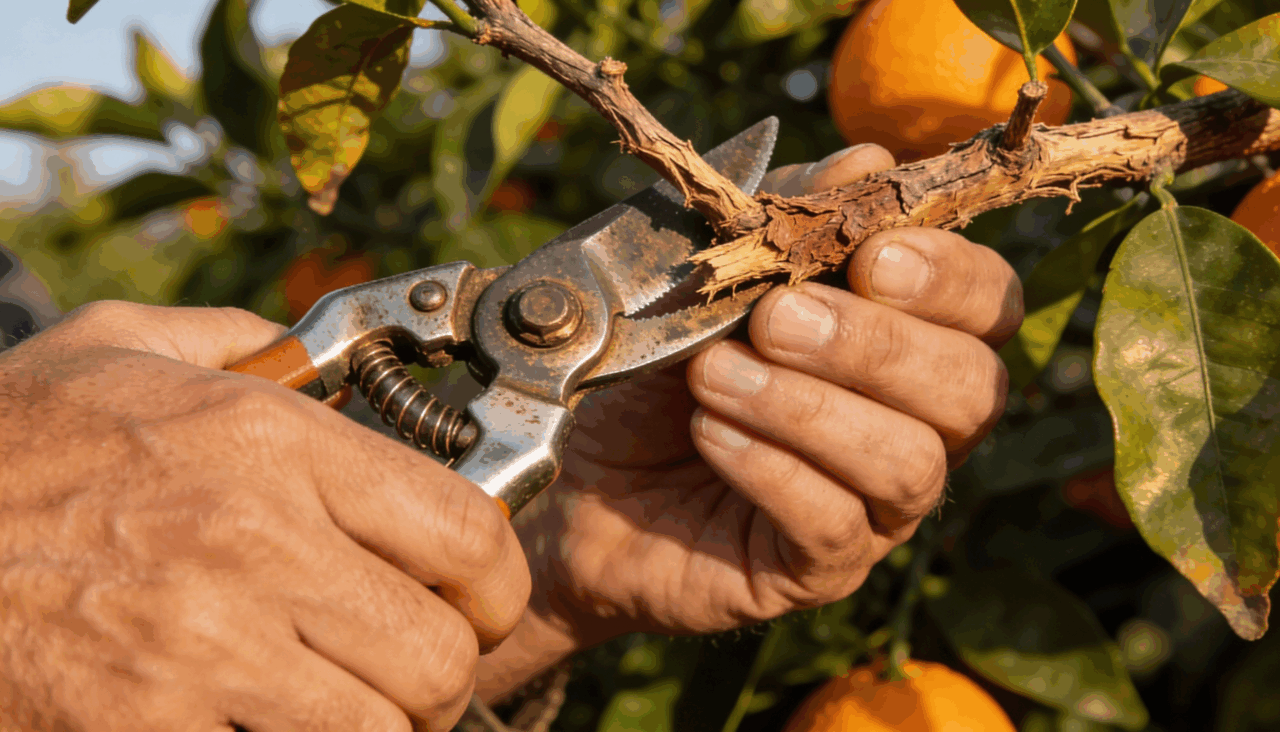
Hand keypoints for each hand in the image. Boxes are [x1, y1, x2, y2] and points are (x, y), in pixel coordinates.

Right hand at [0, 303, 529, 731]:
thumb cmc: (8, 445)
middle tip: (403, 668)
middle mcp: (251, 547)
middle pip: (437, 655)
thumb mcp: (123, 352)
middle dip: (438, 676)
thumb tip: (320, 354)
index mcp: (268, 445)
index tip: (482, 599)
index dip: (497, 584)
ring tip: (337, 704)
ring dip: (373, 728)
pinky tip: (253, 724)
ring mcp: (198, 653)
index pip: (467, 534)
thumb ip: (243, 343)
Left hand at [475, 144, 1022, 698]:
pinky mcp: (818, 568)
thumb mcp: (707, 277)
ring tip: (714, 375)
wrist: (575, 474)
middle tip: (777, 318)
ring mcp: (873, 507)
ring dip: (808, 407)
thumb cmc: (652, 366)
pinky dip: (769, 467)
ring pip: (910, 463)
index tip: (871, 253)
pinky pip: (835, 525)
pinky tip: (707, 432)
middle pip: (972, 390)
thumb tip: (870, 159)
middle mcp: (912, 425)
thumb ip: (787, 220)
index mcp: (904, 339)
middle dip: (878, 344)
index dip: (950, 277)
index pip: (987, 306)